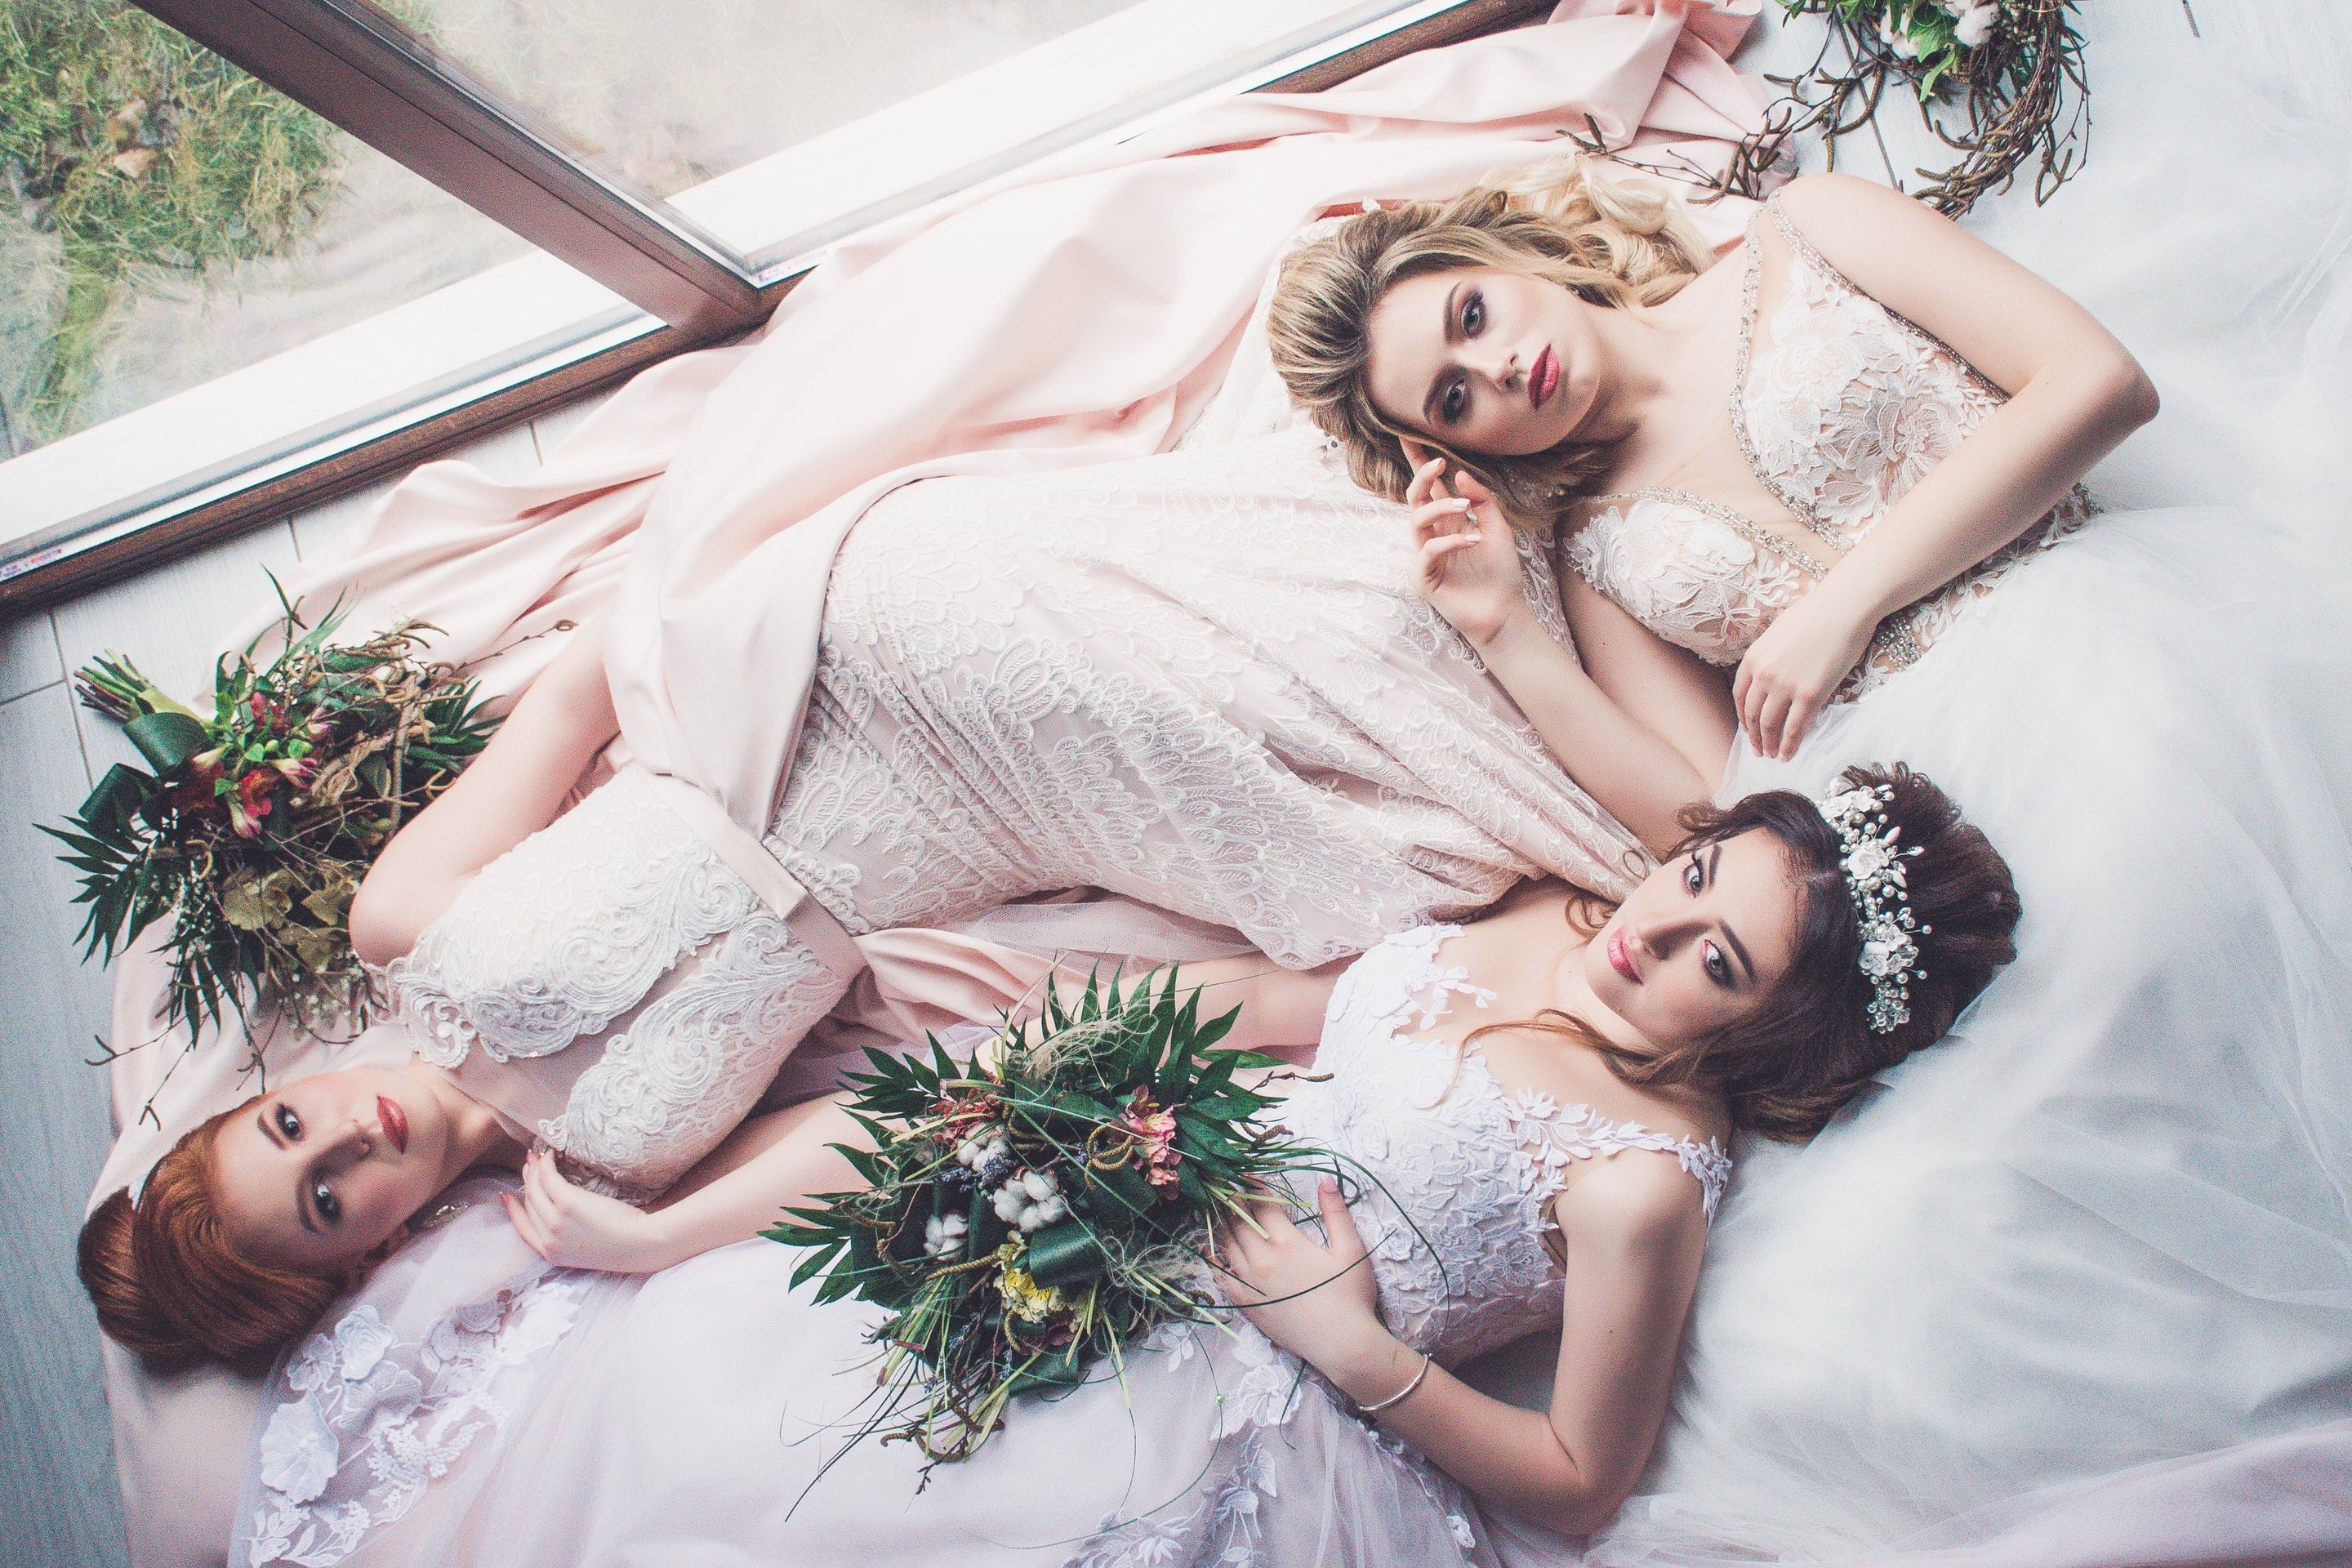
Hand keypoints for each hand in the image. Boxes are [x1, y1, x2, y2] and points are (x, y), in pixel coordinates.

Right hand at [502, 1148, 675, 1272]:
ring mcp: (556, 1221)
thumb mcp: (586, 1248)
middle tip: (528, 1166)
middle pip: (528, 1204)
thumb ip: (568, 1235)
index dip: (514, 1211)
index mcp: (552, 1254)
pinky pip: (549, 1177)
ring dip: (533, 1169)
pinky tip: (551, 1155)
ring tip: (537, 1156)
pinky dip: (546, 1163)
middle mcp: (549, 1239)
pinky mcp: (568, 1203)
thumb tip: (562, 1212)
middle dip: (525, 1182)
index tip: (508, 1196)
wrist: (640, 1245)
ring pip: (535, 1189)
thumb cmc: (622, 1244)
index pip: (523, 1230)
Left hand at [1214, 1177, 1383, 1366]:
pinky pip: (1222, 1277)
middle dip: (1232, 1200)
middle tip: (1226, 1185)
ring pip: (1226, 1245)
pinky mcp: (1247, 1305)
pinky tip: (1212, 1249)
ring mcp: (1250, 1284)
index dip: (1253, 1185)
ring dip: (1221, 1224)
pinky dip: (1215, 1259)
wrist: (1341, 1345)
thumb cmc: (1350, 1296)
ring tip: (1217, 1209)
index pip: (1262, 1204)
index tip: (1246, 1173)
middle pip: (1237, 1221)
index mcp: (1286, 1242)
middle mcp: (1261, 1260)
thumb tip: (1324, 1180)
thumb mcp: (1351, 1249)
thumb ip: (1336, 1212)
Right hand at [1400, 440, 1528, 649]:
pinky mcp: (1425, 578)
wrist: (1505, 612)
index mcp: (1449, 522)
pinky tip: (1473, 540)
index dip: (1418, 464)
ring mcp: (1427, 556)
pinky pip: (1429, 550)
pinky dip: (1451, 541)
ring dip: (1440, 506)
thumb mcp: (1498, 528)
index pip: (1429, 488)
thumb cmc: (1501, 573)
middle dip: (1422, 477)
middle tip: (1440, 463)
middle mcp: (1434, 535)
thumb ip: (1482, 500)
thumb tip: (1460, 474)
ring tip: (1465, 507)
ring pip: (1417, 521)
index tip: (1410, 436)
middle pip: (1415, 498)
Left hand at [1731, 586, 1876, 759]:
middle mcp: (1764, 674)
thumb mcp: (1780, 633)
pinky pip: (1795, 727)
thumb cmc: (1817, 614)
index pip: (1740, 696)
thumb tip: (1774, 674)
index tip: (1747, 728)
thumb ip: (1771, 656)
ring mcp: (1785, 685)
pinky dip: (1789, 745)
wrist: (1843, 607)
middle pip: (1752, 714)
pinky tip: (1788, 754)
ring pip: (1770, 725)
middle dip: (1754, 736)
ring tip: (1772, 756)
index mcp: (1753, 658)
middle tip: (1758, 750)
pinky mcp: (1809, 694)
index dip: (1743, 716)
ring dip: (1769, 744)